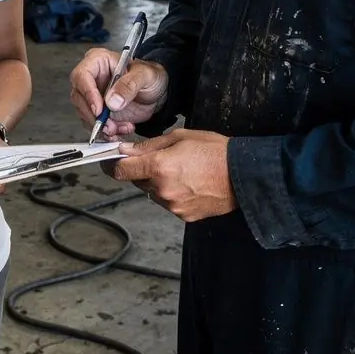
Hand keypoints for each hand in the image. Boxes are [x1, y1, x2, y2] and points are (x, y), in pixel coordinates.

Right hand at [70, 49, 168, 138]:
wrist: (158, 92)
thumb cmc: (151, 76)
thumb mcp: (145, 75)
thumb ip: (129, 85)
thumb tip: (112, 100)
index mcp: (98, 61)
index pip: (82, 76)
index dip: (88, 93)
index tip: (98, 109)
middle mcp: (92, 78)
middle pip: (79, 98)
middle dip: (94, 115)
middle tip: (109, 125)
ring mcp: (94, 96)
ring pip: (85, 114)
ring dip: (101, 126)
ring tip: (120, 128)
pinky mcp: (99, 112)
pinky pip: (94, 125)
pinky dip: (106, 132)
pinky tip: (120, 130)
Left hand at [113, 129, 234, 222]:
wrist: (244, 175)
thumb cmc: (216, 151)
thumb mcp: (181, 137)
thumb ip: (150, 146)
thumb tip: (127, 150)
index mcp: (159, 167)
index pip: (121, 171)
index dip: (112, 165)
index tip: (110, 161)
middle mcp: (163, 190)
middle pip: (137, 181)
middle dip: (143, 171)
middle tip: (162, 160)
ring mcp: (173, 206)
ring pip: (153, 193)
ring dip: (159, 183)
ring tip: (183, 171)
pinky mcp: (184, 216)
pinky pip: (169, 203)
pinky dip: (173, 194)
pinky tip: (190, 184)